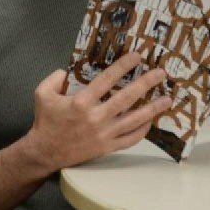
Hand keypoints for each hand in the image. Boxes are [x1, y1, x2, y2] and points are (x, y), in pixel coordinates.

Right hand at [22, 52, 172, 171]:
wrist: (44, 152)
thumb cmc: (45, 121)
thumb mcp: (42, 93)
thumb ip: (55, 77)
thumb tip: (69, 70)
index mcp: (81, 102)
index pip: (107, 80)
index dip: (123, 66)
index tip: (137, 56)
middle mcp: (96, 117)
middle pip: (126, 98)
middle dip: (145, 84)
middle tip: (161, 74)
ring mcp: (103, 134)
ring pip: (133, 120)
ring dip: (152, 109)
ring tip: (167, 99)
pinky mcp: (106, 148)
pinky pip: (129, 139)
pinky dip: (142, 131)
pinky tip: (150, 122)